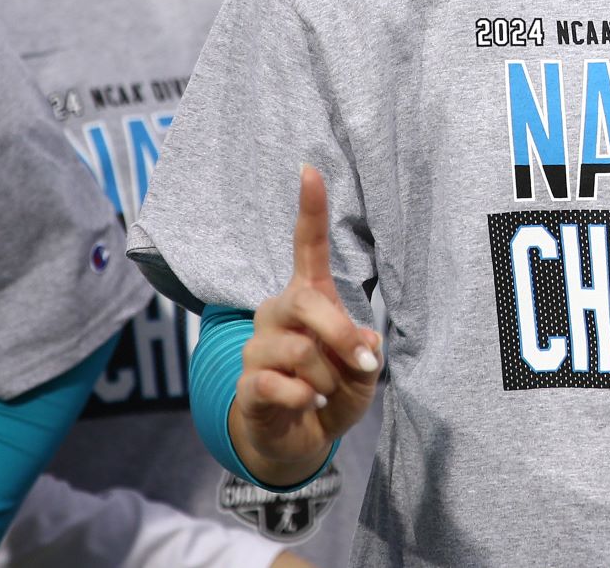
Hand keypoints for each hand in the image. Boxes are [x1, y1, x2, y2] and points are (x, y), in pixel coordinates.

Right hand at [231, 165, 381, 486]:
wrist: (301, 439)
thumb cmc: (333, 390)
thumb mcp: (362, 371)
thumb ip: (364, 349)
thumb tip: (361, 341)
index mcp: (309, 297)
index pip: (307, 246)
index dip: (310, 210)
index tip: (309, 169)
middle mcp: (277, 313)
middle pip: (306, 301)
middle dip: (340, 333)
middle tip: (364, 363)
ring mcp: (257, 347)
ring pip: (298, 349)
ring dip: (327, 378)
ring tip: (326, 392)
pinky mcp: (246, 384)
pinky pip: (277, 385)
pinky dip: (305, 399)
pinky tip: (309, 404)